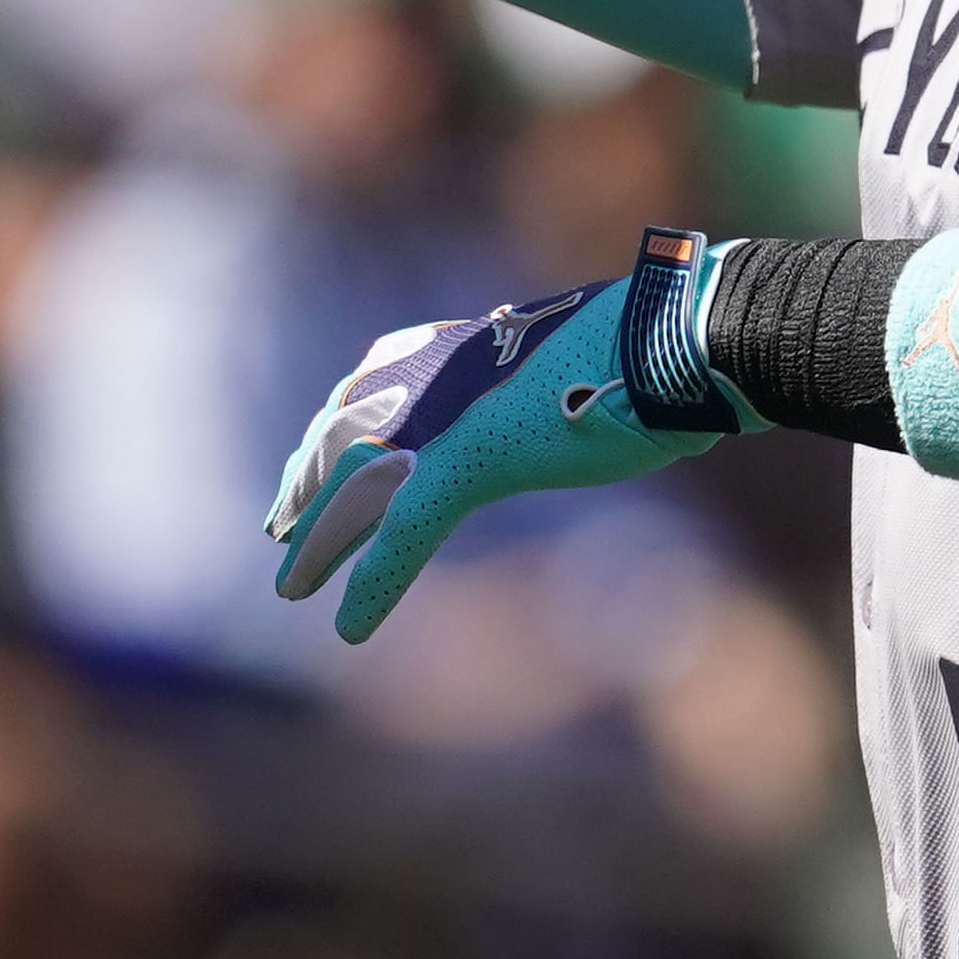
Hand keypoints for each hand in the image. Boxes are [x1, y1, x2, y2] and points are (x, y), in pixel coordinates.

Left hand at [268, 225, 737, 642]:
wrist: (681, 333)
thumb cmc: (652, 345)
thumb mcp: (572, 360)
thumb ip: (532, 386)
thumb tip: (548, 401)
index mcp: (455, 346)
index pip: (363, 391)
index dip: (328, 434)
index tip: (305, 467)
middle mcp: (436, 372)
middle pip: (342, 437)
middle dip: (305, 486)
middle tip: (277, 529)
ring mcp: (449, 412)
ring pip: (354, 489)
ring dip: (319, 541)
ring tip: (290, 587)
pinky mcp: (470, 455)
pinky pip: (404, 529)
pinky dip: (375, 580)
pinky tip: (349, 626)